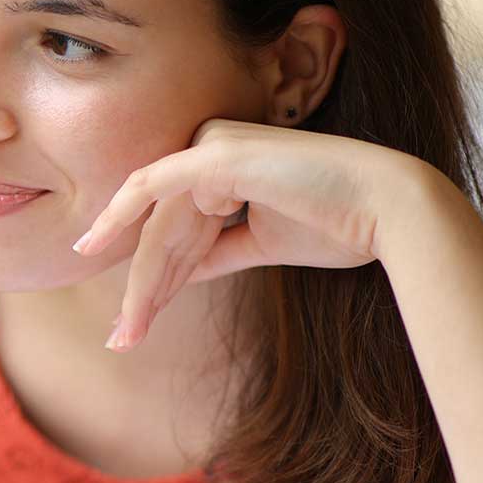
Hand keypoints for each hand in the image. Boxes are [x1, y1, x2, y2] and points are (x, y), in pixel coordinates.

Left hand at [72, 118, 431, 349]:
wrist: (391, 211)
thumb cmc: (339, 224)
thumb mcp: (260, 244)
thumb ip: (215, 253)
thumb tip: (175, 275)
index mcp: (225, 166)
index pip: (178, 229)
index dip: (157, 278)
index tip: (136, 321)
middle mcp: (211, 147)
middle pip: (163, 230)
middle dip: (143, 289)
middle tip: (123, 337)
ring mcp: (212, 145)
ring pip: (159, 225)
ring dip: (142, 283)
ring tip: (129, 331)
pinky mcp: (215, 155)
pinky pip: (151, 186)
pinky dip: (119, 217)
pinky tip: (91, 247)